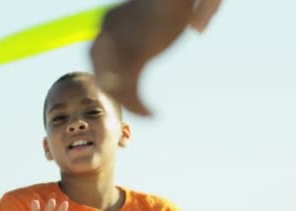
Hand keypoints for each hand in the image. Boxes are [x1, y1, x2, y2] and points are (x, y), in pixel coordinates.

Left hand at [90, 0, 221, 115]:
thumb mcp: (166, 10)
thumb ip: (172, 21)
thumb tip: (197, 28)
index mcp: (110, 20)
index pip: (98, 55)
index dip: (108, 75)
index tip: (125, 89)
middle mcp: (107, 32)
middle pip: (100, 71)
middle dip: (113, 90)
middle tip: (132, 105)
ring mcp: (117, 45)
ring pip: (112, 85)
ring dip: (129, 103)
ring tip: (148, 113)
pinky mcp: (132, 57)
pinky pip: (128, 91)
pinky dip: (138, 107)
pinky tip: (154, 115)